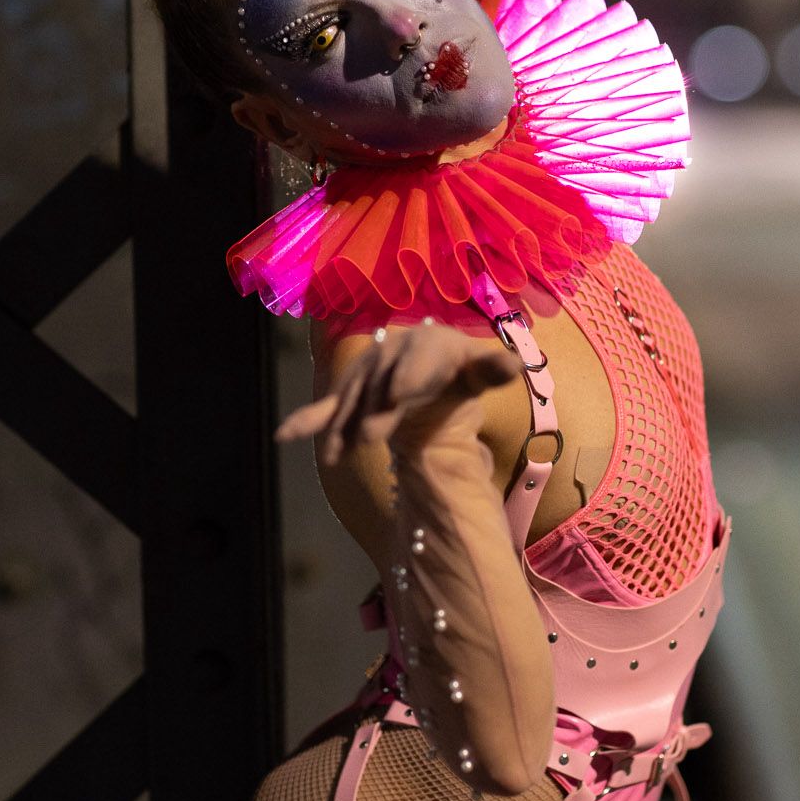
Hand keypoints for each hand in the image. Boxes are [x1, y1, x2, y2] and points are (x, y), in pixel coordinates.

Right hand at [276, 324, 521, 466]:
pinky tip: (283, 436)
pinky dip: (306, 421)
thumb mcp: (478, 372)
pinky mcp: (350, 396)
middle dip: (373, 411)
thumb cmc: (458, 370)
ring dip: (342, 427)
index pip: (416, 362)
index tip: (399, 395)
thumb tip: (516, 364)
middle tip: (371, 438)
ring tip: (337, 454)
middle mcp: (390, 355)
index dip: (408, 376)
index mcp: (426, 346)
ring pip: (352, 402)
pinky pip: (326, 408)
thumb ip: (492, 370)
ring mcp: (367, 376)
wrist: (428, 366)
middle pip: (380, 386)